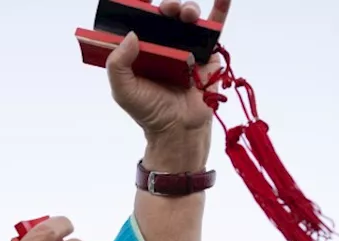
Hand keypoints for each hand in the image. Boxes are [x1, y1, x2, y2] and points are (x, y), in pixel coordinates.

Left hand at [106, 0, 231, 165]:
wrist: (178, 129)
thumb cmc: (149, 111)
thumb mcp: (123, 90)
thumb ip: (117, 64)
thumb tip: (130, 35)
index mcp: (141, 51)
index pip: (138, 22)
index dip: (138, 6)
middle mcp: (163, 45)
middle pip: (165, 16)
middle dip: (166, 7)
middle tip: (166, 10)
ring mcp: (186, 48)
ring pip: (188, 19)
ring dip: (188, 10)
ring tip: (186, 15)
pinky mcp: (207, 54)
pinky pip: (214, 28)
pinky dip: (221, 8)